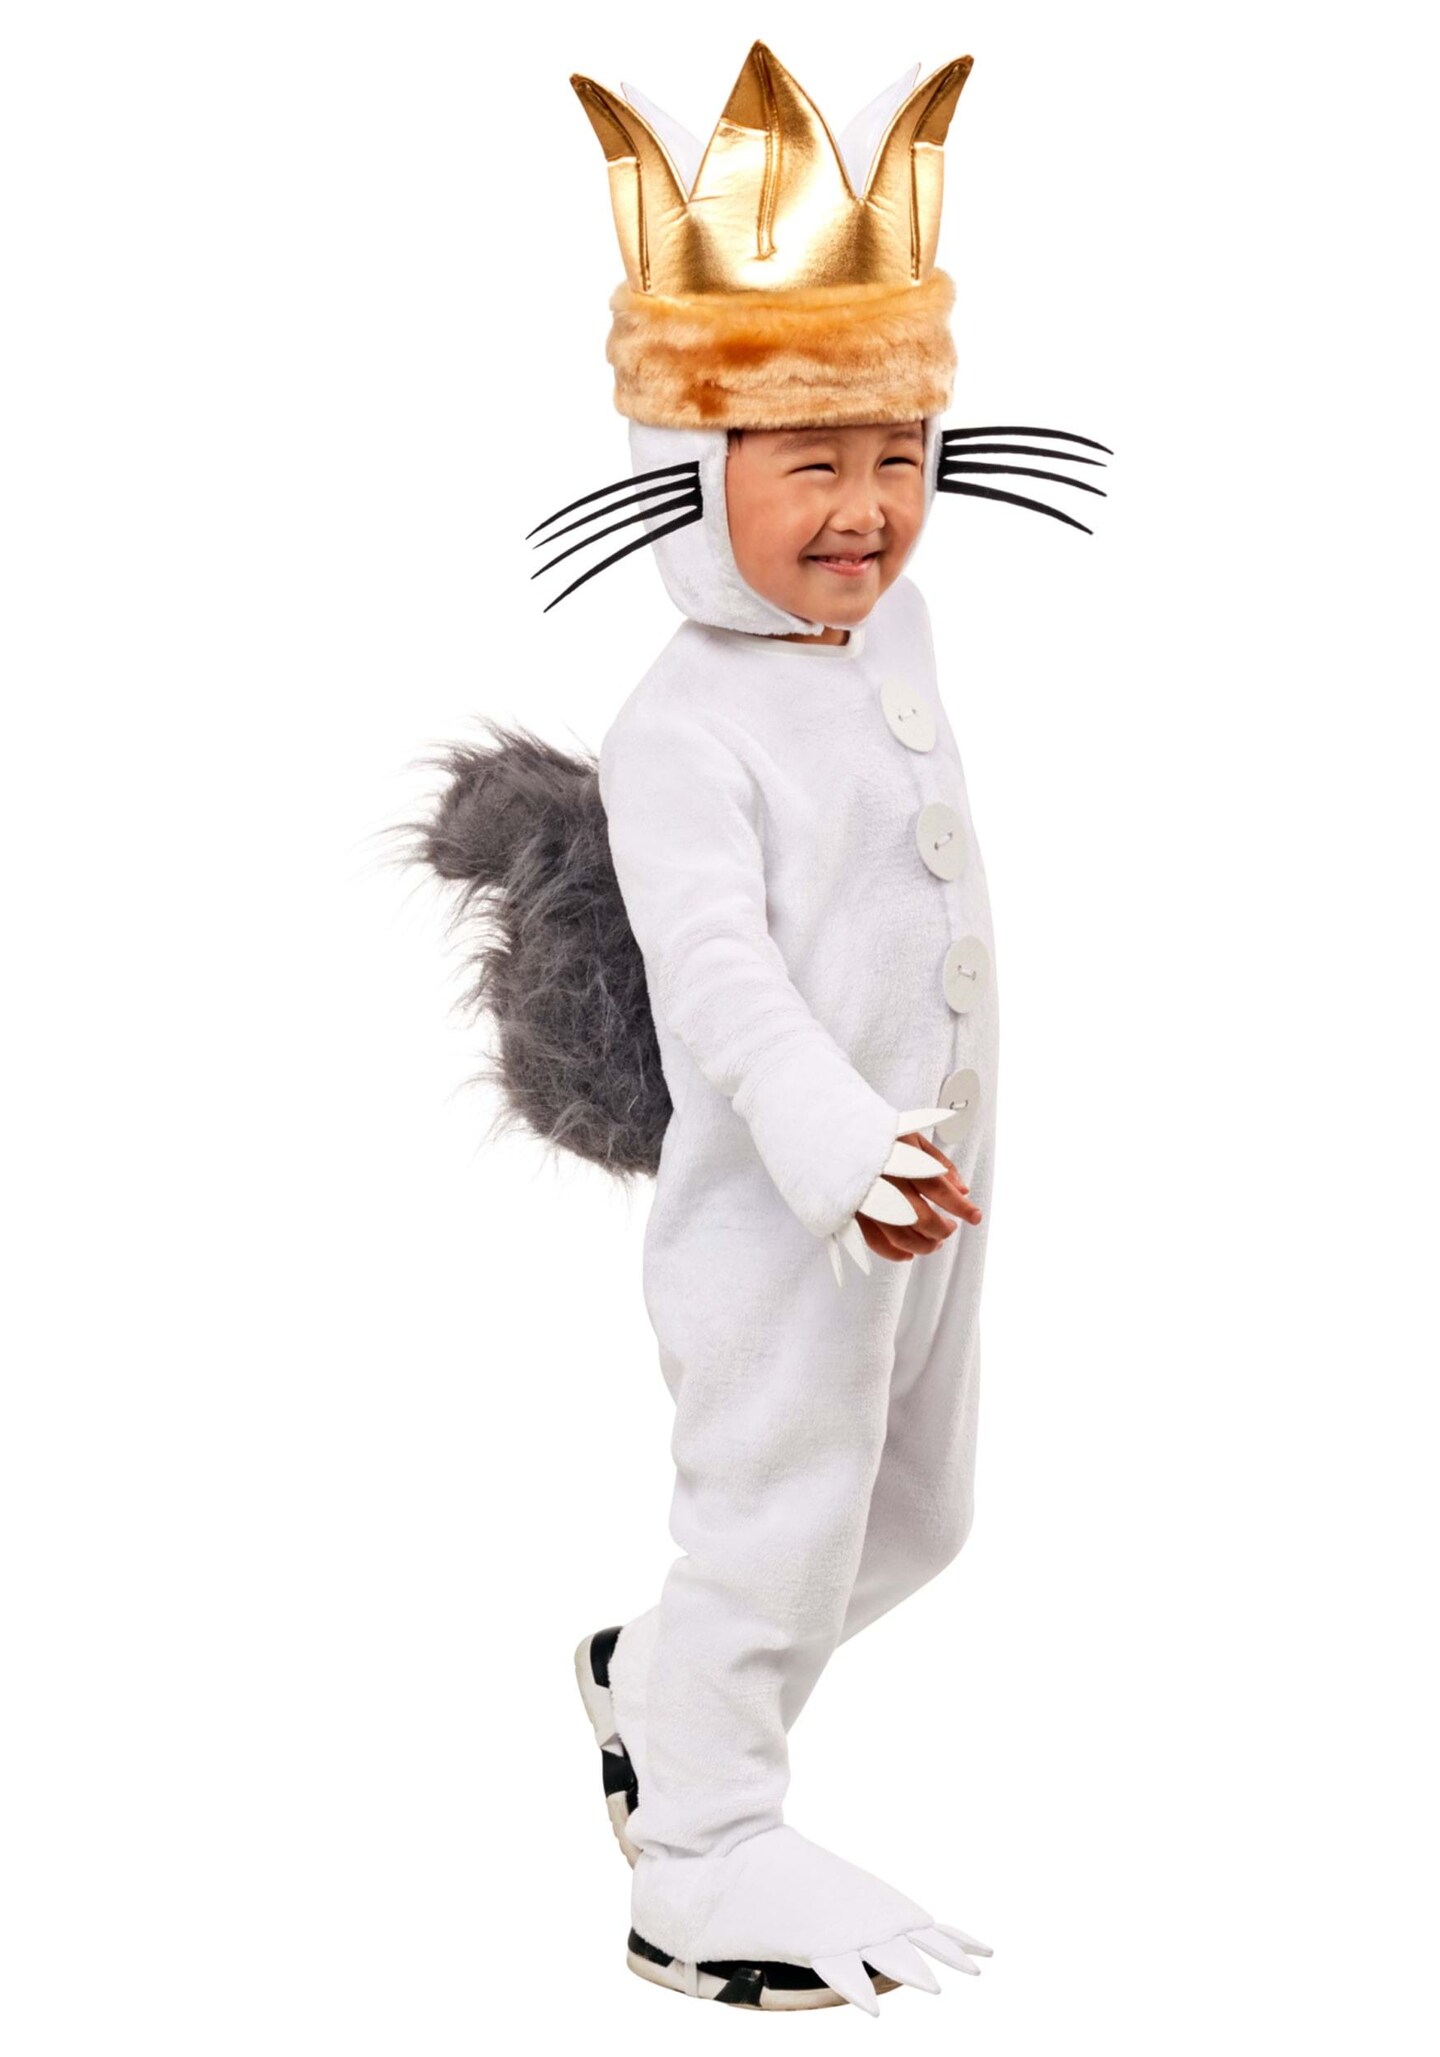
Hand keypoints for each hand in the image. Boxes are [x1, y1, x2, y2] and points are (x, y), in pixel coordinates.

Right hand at [857, 1131, 979, 1261]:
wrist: (830, 1133)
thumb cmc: (873, 1133)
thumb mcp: (910, 1136)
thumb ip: (939, 1162)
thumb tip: (962, 1189)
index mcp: (901, 1161)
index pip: (940, 1189)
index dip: (961, 1207)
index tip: (975, 1216)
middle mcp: (885, 1183)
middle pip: (922, 1218)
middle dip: (943, 1229)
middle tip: (950, 1228)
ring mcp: (867, 1201)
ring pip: (901, 1236)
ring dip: (924, 1245)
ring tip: (935, 1242)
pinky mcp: (852, 1212)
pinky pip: (875, 1242)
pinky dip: (895, 1253)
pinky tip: (909, 1252)